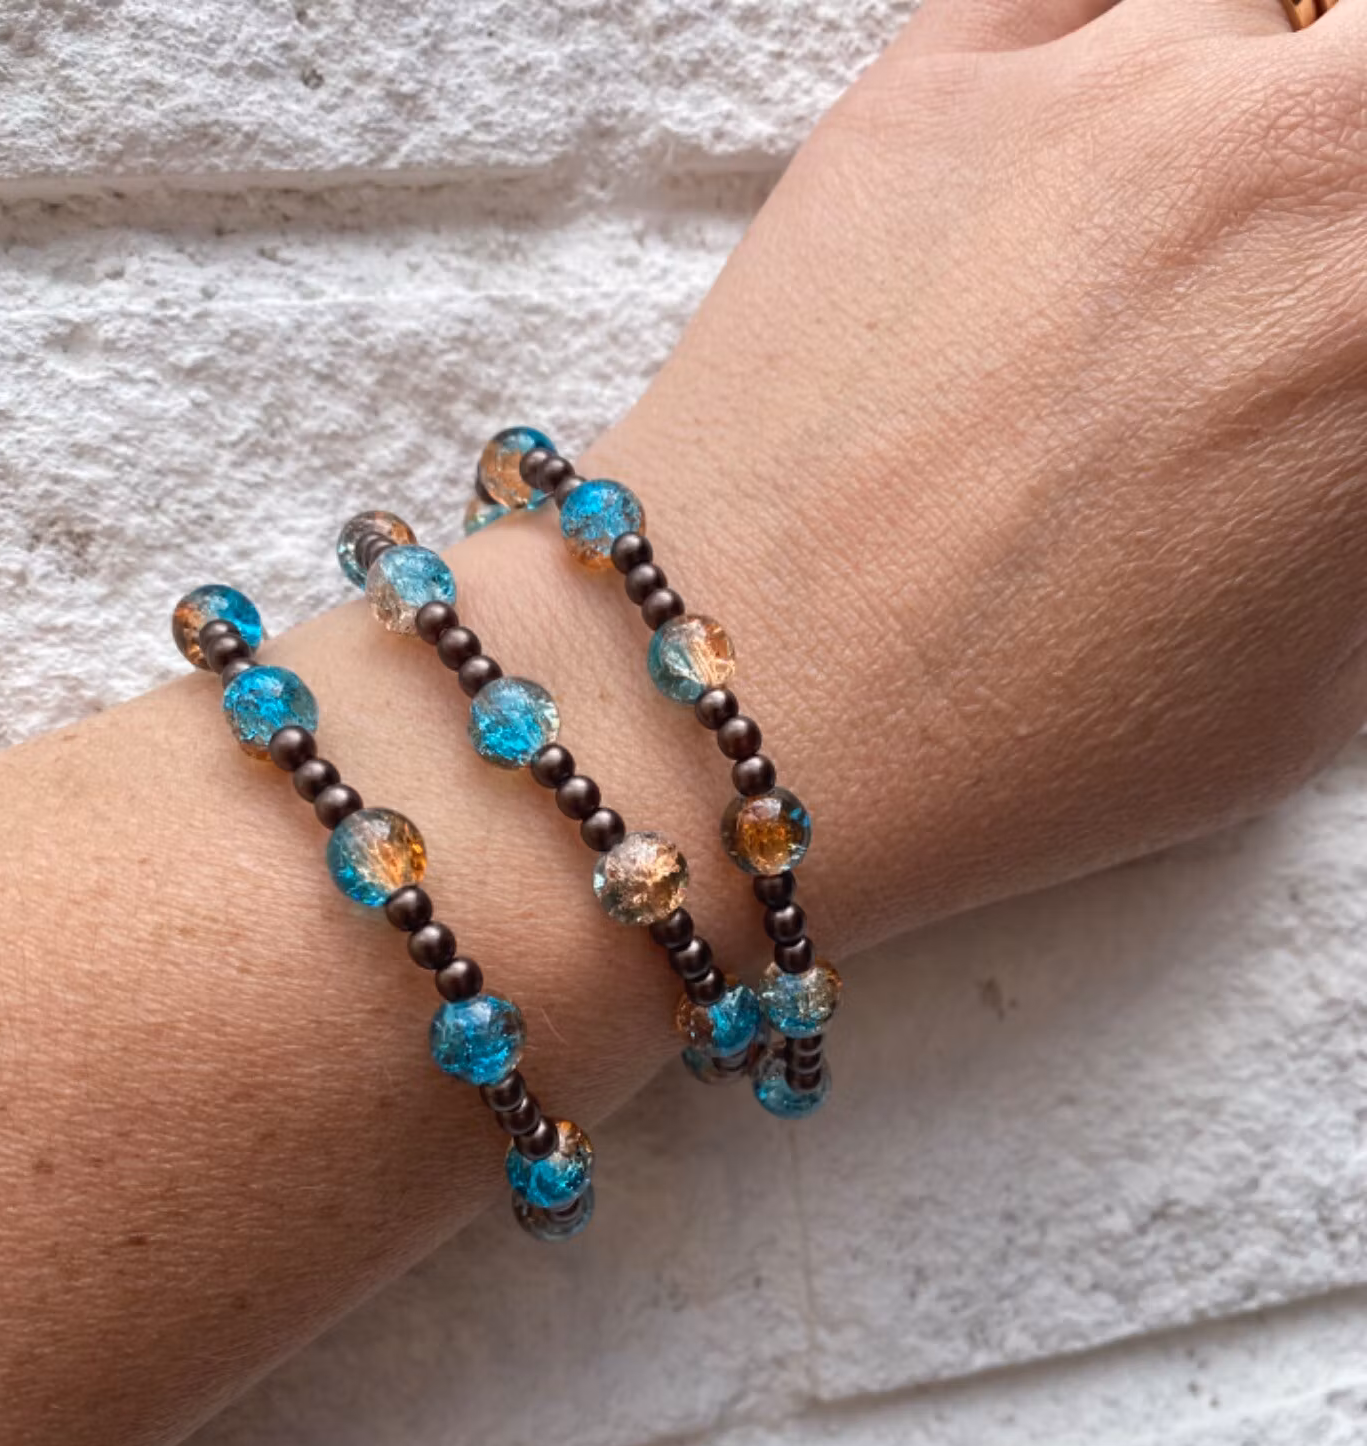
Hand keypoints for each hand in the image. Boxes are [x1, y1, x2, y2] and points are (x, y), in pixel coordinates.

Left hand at [591, 0, 1366, 944]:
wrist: (759, 710)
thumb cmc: (1038, 751)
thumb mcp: (1314, 688)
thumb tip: (1343, 430)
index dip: (1361, 296)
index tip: (1331, 353)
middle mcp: (1295, 153)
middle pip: (1364, 66)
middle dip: (1338, 151)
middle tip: (1290, 254)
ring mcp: (1110, 89)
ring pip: (1248, 1)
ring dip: (1251, 79)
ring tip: (1185, 215)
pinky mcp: (937, 76)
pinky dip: (1107, 34)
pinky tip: (1087, 129)